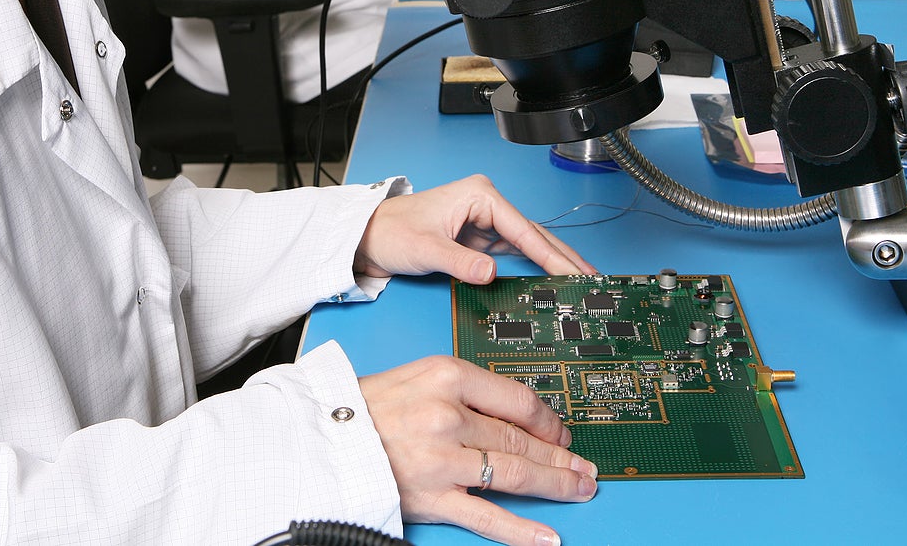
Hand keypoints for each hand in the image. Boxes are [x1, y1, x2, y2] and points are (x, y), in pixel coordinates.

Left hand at [354, 174, 595, 283]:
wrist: (370, 237)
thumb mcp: (425, 247)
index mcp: (479, 195)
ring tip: (580, 283)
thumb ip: (459, 262)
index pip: (524, 228)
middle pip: (534, 234)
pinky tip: (552, 280)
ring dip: (553, 263)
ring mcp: (486, 223)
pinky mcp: (481, 240)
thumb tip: (489, 273)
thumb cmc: (392, 231)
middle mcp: (487, 205)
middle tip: (592, 279)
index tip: (573, 272)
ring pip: (530, 245)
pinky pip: (515, 254)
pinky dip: (534, 268)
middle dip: (563, 257)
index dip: (551, 253)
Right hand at [361, 355, 596, 545]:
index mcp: (448, 376)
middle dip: (559, 456)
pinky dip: (521, 530)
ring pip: (514, 473)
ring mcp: (442, 459)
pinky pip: (487, 515)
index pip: (517, 399)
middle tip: (583, 465)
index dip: (548, 420)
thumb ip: (465, 390)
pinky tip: (546, 536)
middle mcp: (449, 415)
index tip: (560, 431)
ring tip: (578, 488)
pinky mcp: (432, 497)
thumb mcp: (419, 375)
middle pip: (521, 439)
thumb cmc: (367, 406)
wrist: (323, 436)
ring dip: (554, 483)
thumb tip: (514, 415)